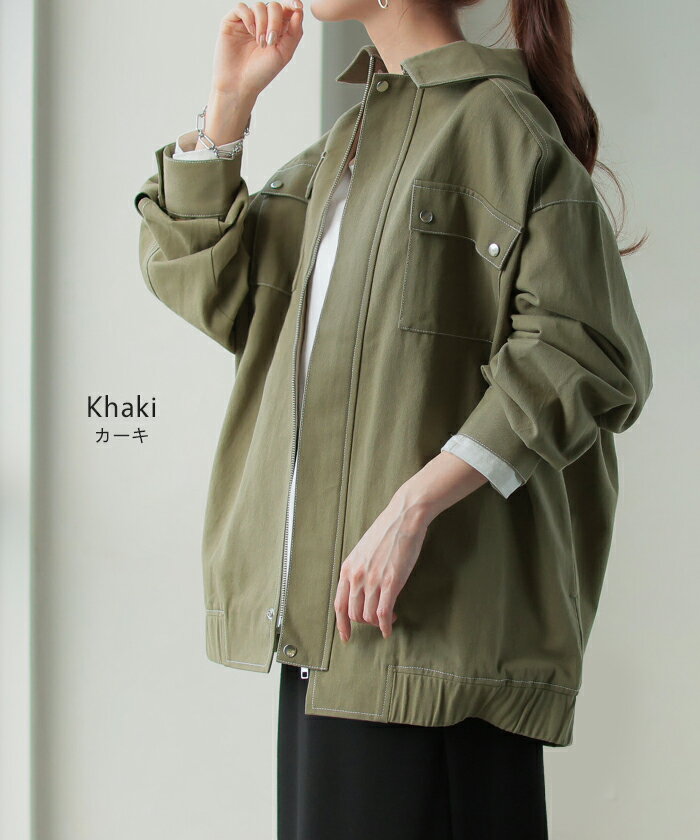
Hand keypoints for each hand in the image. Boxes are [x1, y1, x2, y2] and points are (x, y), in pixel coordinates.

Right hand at [211, 1, 303, 99]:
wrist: (239, 84)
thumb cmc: (261, 73)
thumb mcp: (284, 54)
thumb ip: (294, 32)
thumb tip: (299, 11)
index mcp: (277, 30)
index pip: (286, 10)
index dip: (292, 4)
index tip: (297, 6)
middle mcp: (262, 24)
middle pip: (274, 6)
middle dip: (276, 21)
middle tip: (272, 40)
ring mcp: (247, 22)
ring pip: (259, 6)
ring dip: (262, 23)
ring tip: (260, 43)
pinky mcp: (232, 22)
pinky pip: (241, 7)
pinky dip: (249, 18)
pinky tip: (251, 32)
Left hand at [333, 452, 488, 641]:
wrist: (404, 517)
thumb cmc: (387, 531)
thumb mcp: (363, 551)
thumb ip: (359, 570)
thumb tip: (360, 588)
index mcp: (348, 568)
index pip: (339, 604)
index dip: (341, 624)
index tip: (346, 636)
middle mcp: (356, 576)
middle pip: (354, 613)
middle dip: (365, 622)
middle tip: (376, 620)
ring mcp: (372, 580)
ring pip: (368, 616)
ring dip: (377, 623)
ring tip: (388, 617)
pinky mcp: (390, 582)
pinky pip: (382, 613)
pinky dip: (386, 626)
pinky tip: (390, 628)